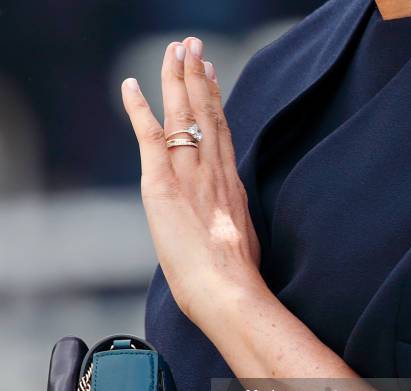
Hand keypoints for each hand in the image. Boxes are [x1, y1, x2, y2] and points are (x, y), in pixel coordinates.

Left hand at [121, 37, 262, 325]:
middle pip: (206, 114)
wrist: (227, 287)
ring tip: (175, 49)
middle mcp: (213, 171)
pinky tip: (130, 85)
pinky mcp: (163, 184)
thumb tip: (229, 226)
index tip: (211, 77)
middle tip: (194, 46)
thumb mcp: (244, 243)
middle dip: (198, 77)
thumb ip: (233, 223)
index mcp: (231, 186)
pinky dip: (138, 109)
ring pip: (183, 115)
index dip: (215, 102)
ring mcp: (189, 174)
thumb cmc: (237, 277)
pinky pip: (150, 136)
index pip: (221, 134)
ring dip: (177, 79)